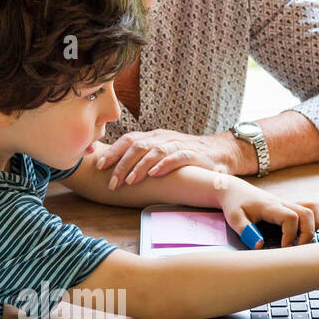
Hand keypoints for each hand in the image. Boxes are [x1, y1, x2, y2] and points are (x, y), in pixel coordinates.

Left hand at [96, 130, 233, 187]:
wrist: (219, 152)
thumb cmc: (186, 155)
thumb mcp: (162, 152)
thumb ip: (143, 157)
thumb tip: (116, 170)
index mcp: (153, 137)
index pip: (128, 140)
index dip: (113, 152)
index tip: (99, 166)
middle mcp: (163, 138)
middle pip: (137, 146)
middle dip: (122, 164)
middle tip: (112, 182)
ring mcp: (177, 145)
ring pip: (154, 151)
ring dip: (139, 167)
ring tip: (129, 181)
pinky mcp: (192, 154)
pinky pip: (176, 157)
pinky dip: (164, 164)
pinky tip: (154, 174)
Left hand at [212, 174, 318, 244]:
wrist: (235, 190)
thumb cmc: (235, 204)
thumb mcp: (234, 218)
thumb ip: (246, 231)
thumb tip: (260, 245)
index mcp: (270, 206)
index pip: (291, 217)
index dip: (291, 235)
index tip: (283, 247)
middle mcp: (283, 203)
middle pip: (307, 213)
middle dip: (308, 233)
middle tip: (297, 249)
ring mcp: (288, 203)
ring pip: (312, 209)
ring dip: (314, 226)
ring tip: (302, 240)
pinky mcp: (289, 205)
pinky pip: (309, 208)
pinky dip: (312, 220)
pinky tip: (302, 232)